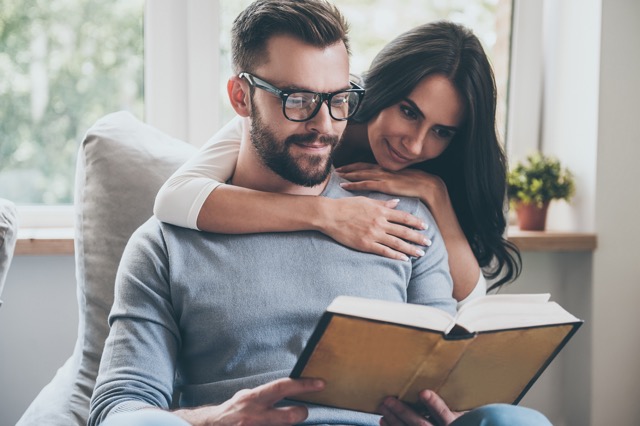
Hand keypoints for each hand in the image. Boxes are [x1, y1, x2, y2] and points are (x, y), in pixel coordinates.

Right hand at [173, 378, 323, 425]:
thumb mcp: (245, 397)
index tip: (321, 383)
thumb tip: (284, 390)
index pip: (283, 387)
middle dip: (301, 413)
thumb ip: (263, 395)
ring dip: (287, 424)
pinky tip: (274, 424)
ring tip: (283, 419)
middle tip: (304, 410)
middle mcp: (256, 415)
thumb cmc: (230, 411)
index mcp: (254, 399)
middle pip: (289, 416)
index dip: (303, 385)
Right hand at [323, 196, 430, 260]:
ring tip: (421, 253)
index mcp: (381, 211)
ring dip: (411, 249)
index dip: (416, 222)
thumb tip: (397, 203)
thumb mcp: (366, 200)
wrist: (330, 215)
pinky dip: (395, 255)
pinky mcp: (366, 244)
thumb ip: (383, 203)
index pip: (404, 217)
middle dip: (418, 238)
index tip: (425, 227)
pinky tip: (404, 259)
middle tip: (429, 243)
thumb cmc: (346, 206)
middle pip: (404, 231)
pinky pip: (384, 251)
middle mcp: (380, 222)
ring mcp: (373, 234)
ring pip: (397, 243)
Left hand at [336, 163, 446, 208]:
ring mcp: (383, 177)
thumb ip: (391, 180)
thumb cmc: (416, 184)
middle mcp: (383, 170)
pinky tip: (344, 186)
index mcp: (387, 168)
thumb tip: (385, 183)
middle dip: (347, 169)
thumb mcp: (401, 179)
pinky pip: (365, 184)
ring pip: (360, 174)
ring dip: (347, 175)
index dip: (354, 166)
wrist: (427, 186)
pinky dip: (353, 184)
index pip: (366, 165)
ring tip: (336, 177)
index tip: (343, 167)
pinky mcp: (384, 185)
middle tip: (335, 170)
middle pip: (360, 167)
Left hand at [378, 391, 464, 425]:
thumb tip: (447, 366)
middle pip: (421, 424)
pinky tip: (384, 420)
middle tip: (389, 400)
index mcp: (452, 421)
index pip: (443, 413)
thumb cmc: (454, 415)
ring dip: (394, 419)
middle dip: (403, 412)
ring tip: (383, 406)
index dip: (434, 404)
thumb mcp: (459, 407)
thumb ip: (451, 395)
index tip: (423, 393)